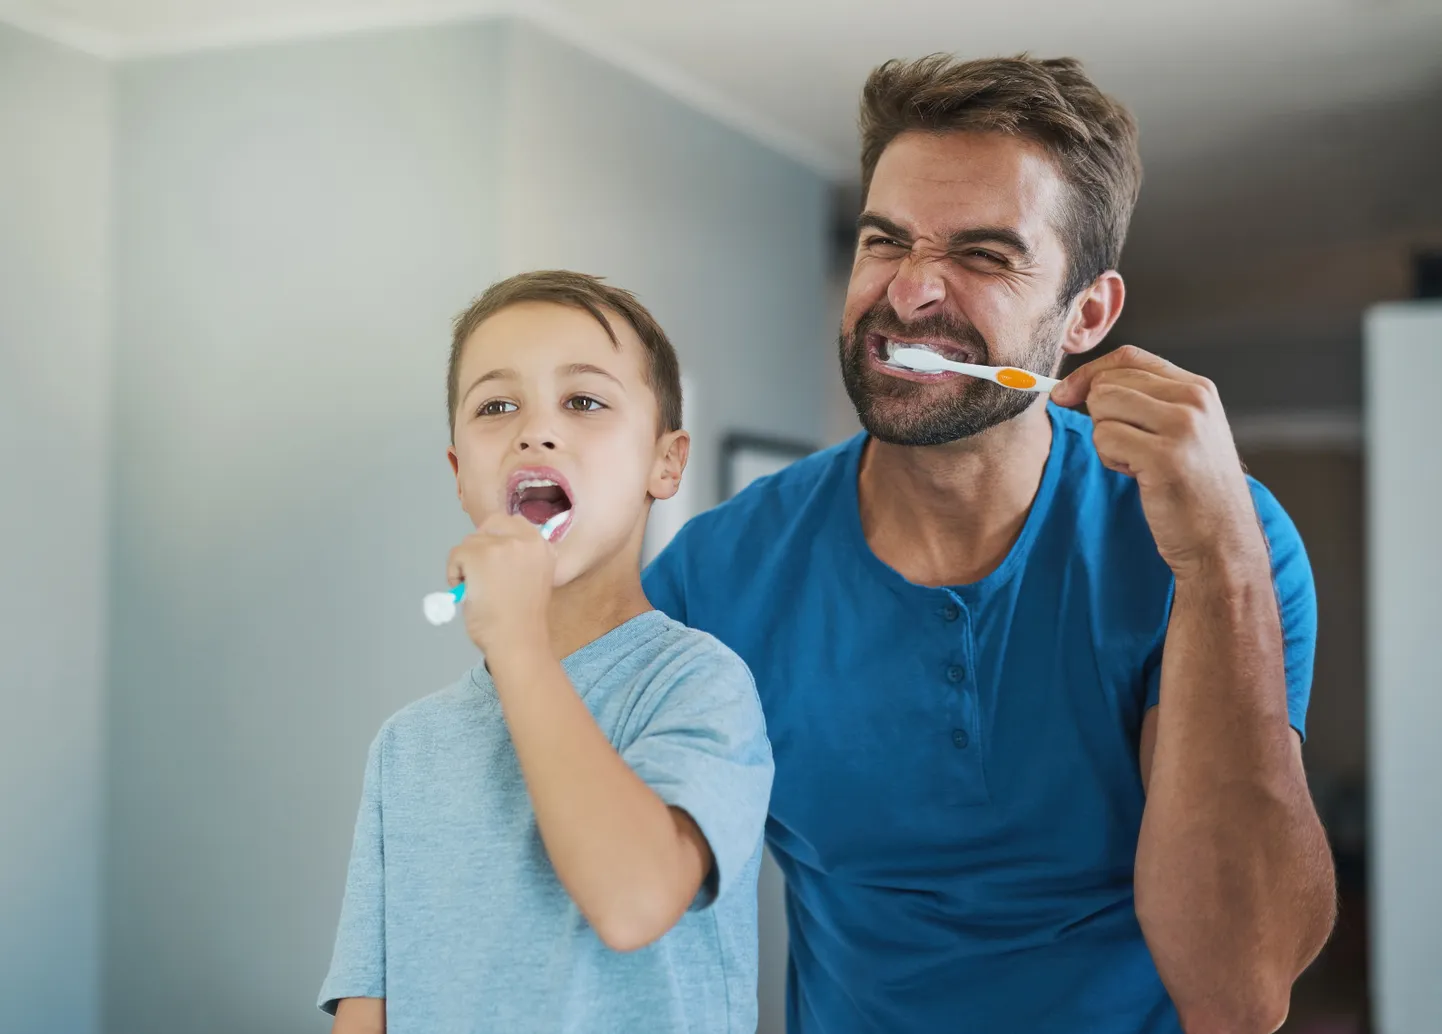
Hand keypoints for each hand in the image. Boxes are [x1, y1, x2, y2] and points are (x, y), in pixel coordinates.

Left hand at [447, 514, 554, 654]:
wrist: (517, 641)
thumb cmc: (524, 620)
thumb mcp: (534, 579)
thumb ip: (522, 561)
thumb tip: (495, 557)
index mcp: (544, 547)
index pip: (515, 524)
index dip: (499, 539)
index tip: (494, 561)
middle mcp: (527, 539)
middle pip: (492, 523)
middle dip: (481, 544)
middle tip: (479, 570)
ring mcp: (502, 545)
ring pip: (471, 541)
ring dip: (467, 563)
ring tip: (476, 589)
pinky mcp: (479, 554)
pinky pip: (456, 555)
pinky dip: (454, 573)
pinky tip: (467, 592)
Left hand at [1050, 345, 1264, 579]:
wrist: (1222, 539)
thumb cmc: (1191, 488)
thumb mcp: (1181, 431)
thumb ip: (1144, 401)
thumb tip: (1077, 387)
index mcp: (1197, 388)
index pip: (1129, 357)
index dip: (1089, 373)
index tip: (1066, 393)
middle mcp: (1193, 399)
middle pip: (1108, 383)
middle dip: (1100, 416)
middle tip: (1128, 448)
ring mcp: (1182, 426)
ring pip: (1101, 408)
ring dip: (1105, 440)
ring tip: (1137, 462)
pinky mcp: (1164, 456)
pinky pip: (1104, 439)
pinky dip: (1110, 460)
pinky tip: (1139, 476)